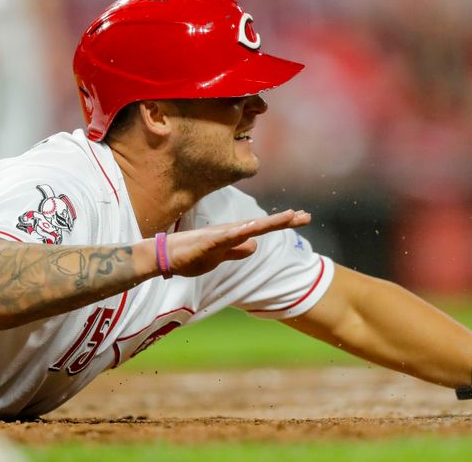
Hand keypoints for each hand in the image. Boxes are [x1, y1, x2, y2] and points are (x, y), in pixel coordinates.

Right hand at [165, 209, 310, 276]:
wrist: (164, 256)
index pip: (263, 228)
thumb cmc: (189, 254)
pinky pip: (227, 237)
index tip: (302, 217)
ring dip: (269, 222)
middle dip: (285, 221)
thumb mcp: (220, 256)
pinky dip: (241, 232)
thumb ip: (237, 251)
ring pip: (249, 227)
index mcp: (234, 235)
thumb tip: (254, 246)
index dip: (282, 222)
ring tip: (289, 217)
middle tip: (307, 216)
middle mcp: (230, 231)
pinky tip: (254, 229)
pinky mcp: (208, 242)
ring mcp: (219, 236)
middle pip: (262, 225)